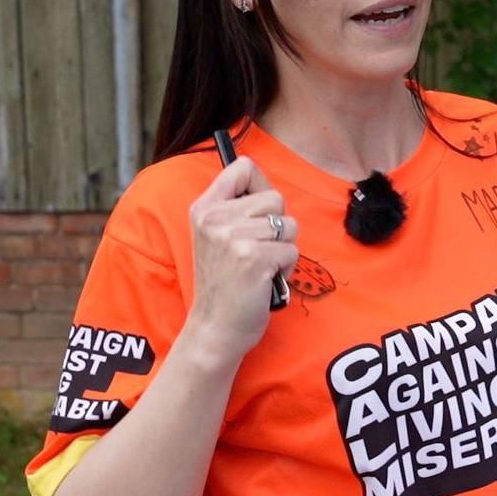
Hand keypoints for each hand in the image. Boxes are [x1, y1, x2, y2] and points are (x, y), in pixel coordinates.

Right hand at [185, 156, 298, 357]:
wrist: (215, 328)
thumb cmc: (224, 283)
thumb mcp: (215, 236)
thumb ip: (235, 208)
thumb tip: (264, 183)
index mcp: (204, 208)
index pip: (243, 167)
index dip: (260, 187)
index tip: (256, 212)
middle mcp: (215, 219)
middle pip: (275, 197)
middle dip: (276, 226)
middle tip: (256, 251)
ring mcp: (234, 238)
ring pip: (288, 225)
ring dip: (283, 248)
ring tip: (260, 267)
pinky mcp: (255, 258)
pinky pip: (291, 251)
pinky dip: (285, 269)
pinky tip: (264, 281)